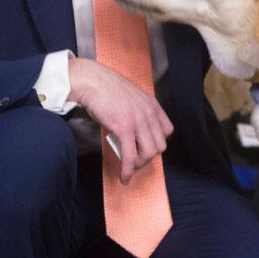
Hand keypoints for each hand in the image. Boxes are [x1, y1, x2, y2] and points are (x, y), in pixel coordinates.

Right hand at [67, 57, 174, 183]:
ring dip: (139, 164)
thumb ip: (137, 110)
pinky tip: (124, 176)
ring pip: (149, 153)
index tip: (146, 147)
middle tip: (136, 160)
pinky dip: (128, 169)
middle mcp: (148, 112)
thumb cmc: (105, 88)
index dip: (157, 142)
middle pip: (160, 145)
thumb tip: (132, 129)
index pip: (167, 130)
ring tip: (129, 168)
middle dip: (148, 156)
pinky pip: (130, 156)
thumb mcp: (130, 96)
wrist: (91, 81)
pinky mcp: (124, 128)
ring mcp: (138, 120)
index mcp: (151, 104)